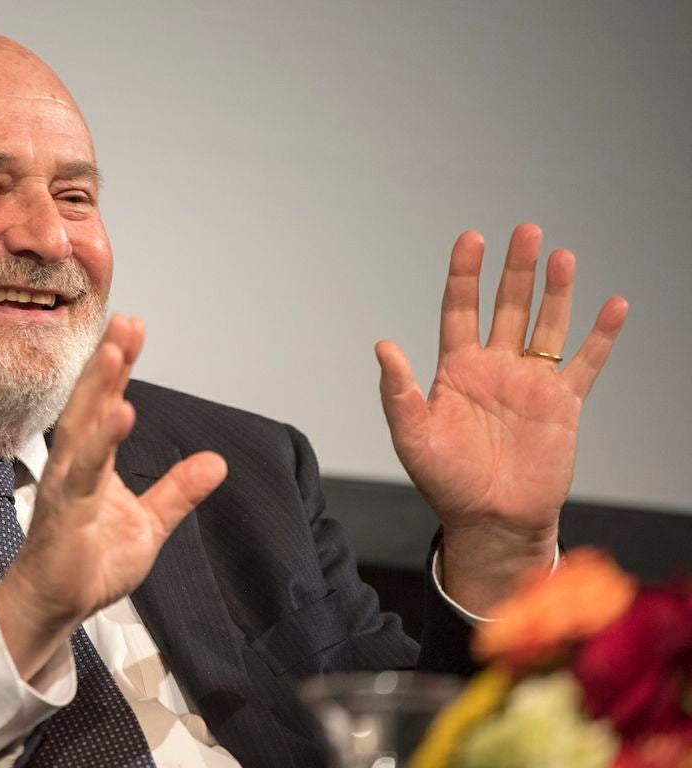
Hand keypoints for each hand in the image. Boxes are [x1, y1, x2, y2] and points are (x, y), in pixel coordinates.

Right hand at [0, 314, 226, 676]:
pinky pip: (84, 472)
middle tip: (125, 322)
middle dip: (107, 362)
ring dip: (99, 388)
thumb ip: (178, 490)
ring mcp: (67, 486)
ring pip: (82, 428)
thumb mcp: (149, 523)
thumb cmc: (90, 563)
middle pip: (91, 404)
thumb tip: (215, 462)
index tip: (131, 329)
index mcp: (93, 462)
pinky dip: (102, 442)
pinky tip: (120, 414)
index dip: (119, 368)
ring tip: (116, 353)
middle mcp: (76, 465)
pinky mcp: (65, 512)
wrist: (56, 607)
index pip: (107, 404)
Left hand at [375, 224, 627, 611]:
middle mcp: (495, 368)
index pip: (460, 309)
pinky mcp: (563, 404)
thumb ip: (397, 391)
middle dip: (516, 270)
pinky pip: (586, 363)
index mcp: (456, 369)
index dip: (464, 274)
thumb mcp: (411, 436)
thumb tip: (382, 346)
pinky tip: (614, 305)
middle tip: (527, 231)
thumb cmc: (444, 481)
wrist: (490, 520)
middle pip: (507, 306)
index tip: (471, 238)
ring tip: (561, 256)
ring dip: (556, 292)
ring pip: (547, 325)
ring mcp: (530, 383)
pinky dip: (601, 336)